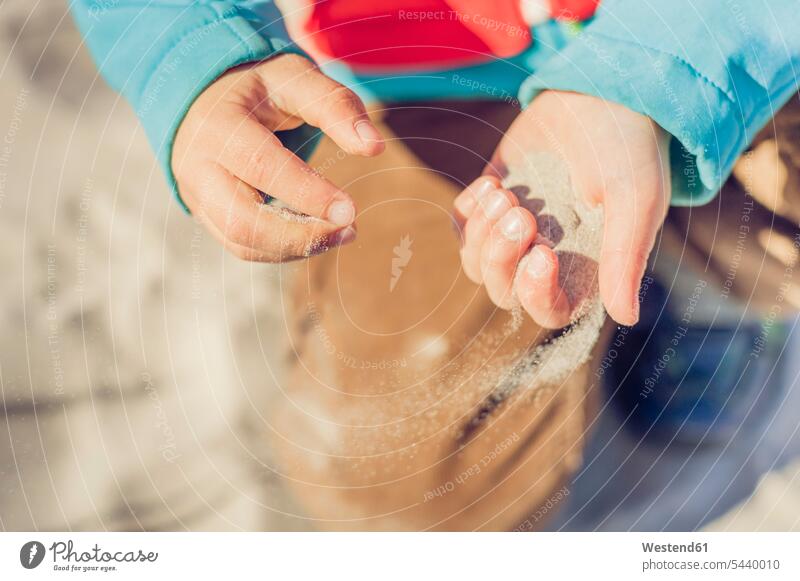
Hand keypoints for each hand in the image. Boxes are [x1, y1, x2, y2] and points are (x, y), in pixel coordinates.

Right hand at [172, 53, 383, 261]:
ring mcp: (197, 196)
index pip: (262, 168)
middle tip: (350, 229)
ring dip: (297, 247)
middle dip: (301, 235)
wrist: (207, 100)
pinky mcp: (208, 216)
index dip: (308, 194)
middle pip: (242, 220)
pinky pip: (243, 247)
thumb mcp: (296, 79)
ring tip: (342, 233)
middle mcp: (197, 166)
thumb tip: (375, 146)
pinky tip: (318, 234)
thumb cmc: (262, 90)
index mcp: (218, 124)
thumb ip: (335, 105)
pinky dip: (285, 249)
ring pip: (242, 242)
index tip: (350, 210)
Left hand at [454, 90, 670, 326]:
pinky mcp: (492, 204)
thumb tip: (627, 317)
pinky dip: (468, 212)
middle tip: (520, 211)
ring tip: (503, 194)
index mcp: (586, 269)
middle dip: (501, 256)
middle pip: (503, 291)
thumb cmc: (627, 148)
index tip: (543, 253)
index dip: (536, 294)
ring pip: (476, 264)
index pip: (550, 312)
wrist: (599, 92)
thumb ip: (624, 257)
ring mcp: (515, 232)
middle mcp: (548, 258)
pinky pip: (462, 228)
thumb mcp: (634, 200)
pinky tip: (493, 184)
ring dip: (482, 233)